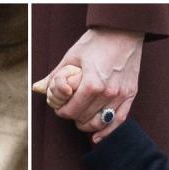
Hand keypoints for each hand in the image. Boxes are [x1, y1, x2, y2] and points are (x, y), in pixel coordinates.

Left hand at [33, 27, 143, 141]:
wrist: (122, 31)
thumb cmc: (96, 42)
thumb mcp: (71, 57)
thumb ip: (55, 77)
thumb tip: (38, 88)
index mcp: (91, 84)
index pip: (71, 111)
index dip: (62, 112)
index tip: (60, 108)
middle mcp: (107, 93)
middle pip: (84, 118)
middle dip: (73, 117)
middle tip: (69, 110)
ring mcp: (120, 95)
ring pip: (100, 123)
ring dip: (87, 125)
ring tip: (81, 120)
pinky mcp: (130, 94)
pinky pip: (119, 120)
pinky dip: (107, 131)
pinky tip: (97, 137)